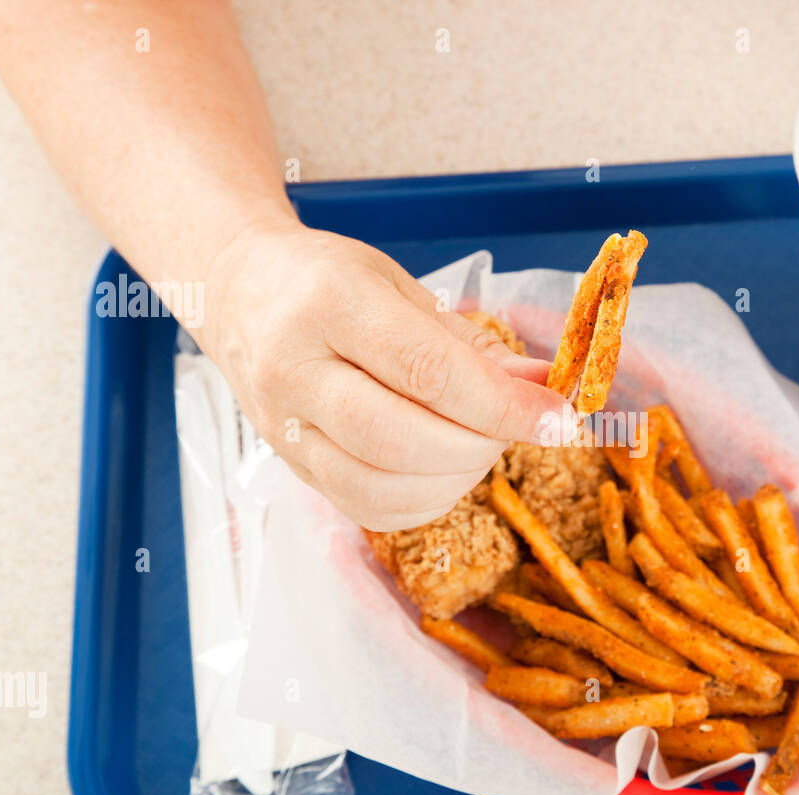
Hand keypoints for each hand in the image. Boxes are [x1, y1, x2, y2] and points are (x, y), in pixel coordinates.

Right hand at [194, 219, 574, 530]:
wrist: (238, 293)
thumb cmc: (327, 283)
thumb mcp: (403, 289)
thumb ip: (475, 346)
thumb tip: (546, 389)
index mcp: (329, 304)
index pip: (428, 372)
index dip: (503, 406)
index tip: (559, 418)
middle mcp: (295, 369)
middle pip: (402, 439)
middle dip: (482, 445)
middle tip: (519, 428)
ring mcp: (285, 427)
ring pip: (381, 487)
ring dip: (455, 478)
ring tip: (480, 444)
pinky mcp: (292, 466)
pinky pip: (367, 508)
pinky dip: (424, 500)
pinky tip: (446, 468)